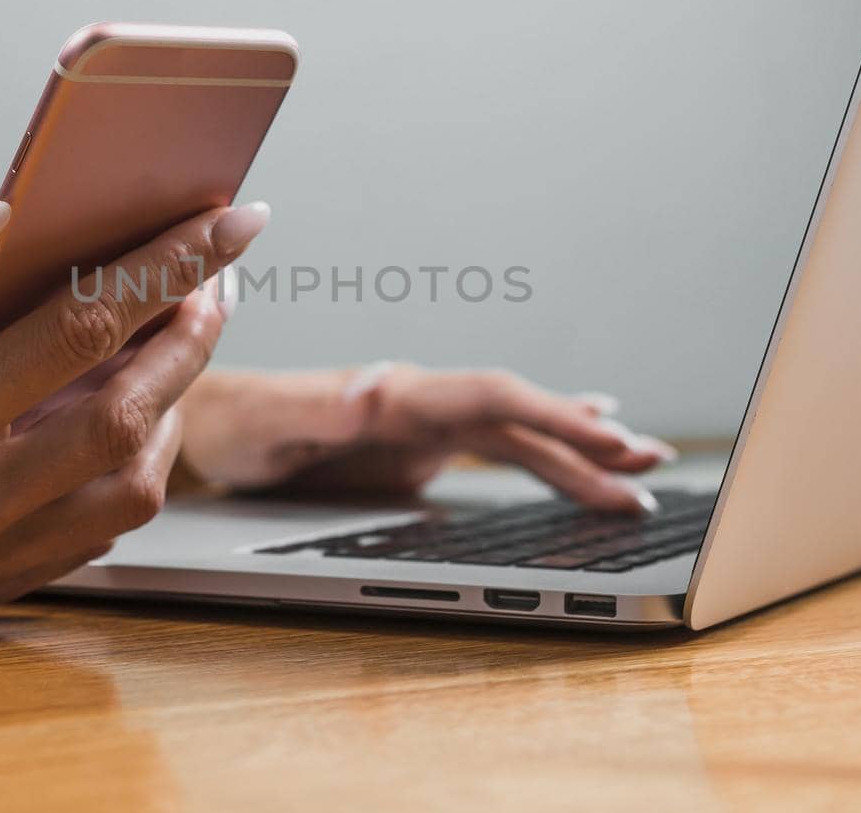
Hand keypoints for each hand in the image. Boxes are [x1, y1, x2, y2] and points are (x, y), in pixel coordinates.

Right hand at [0, 200, 268, 613]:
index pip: (74, 336)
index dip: (161, 268)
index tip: (225, 223)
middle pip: (126, 421)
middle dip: (192, 338)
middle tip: (219, 274)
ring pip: (127, 492)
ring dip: (173, 409)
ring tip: (178, 335)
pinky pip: (92, 533)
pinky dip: (130, 468)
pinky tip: (127, 408)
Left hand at [179, 363, 674, 513]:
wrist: (211, 423)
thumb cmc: (235, 422)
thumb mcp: (271, 422)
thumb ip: (324, 408)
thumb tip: (379, 390)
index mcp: (398, 392)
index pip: (492, 397)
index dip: (552, 413)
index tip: (606, 433)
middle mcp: (421, 400)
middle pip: (520, 415)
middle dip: (585, 439)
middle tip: (649, 465)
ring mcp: (424, 424)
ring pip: (515, 435)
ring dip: (575, 452)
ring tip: (637, 470)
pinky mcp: (417, 447)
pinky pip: (494, 449)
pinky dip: (542, 454)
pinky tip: (576, 457)